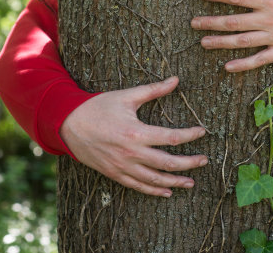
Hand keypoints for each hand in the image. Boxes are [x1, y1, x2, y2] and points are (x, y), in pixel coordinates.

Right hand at [59, 76, 207, 196]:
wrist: (68, 124)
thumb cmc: (99, 107)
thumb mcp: (127, 96)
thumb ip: (154, 89)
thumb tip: (176, 79)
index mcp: (136, 133)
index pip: (171, 138)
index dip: (190, 135)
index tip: (202, 131)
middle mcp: (131, 154)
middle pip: (167, 163)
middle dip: (189, 163)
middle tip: (204, 161)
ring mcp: (123, 167)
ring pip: (155, 180)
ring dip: (175, 182)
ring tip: (191, 182)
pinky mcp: (115, 174)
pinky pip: (138, 186)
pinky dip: (154, 191)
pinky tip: (167, 192)